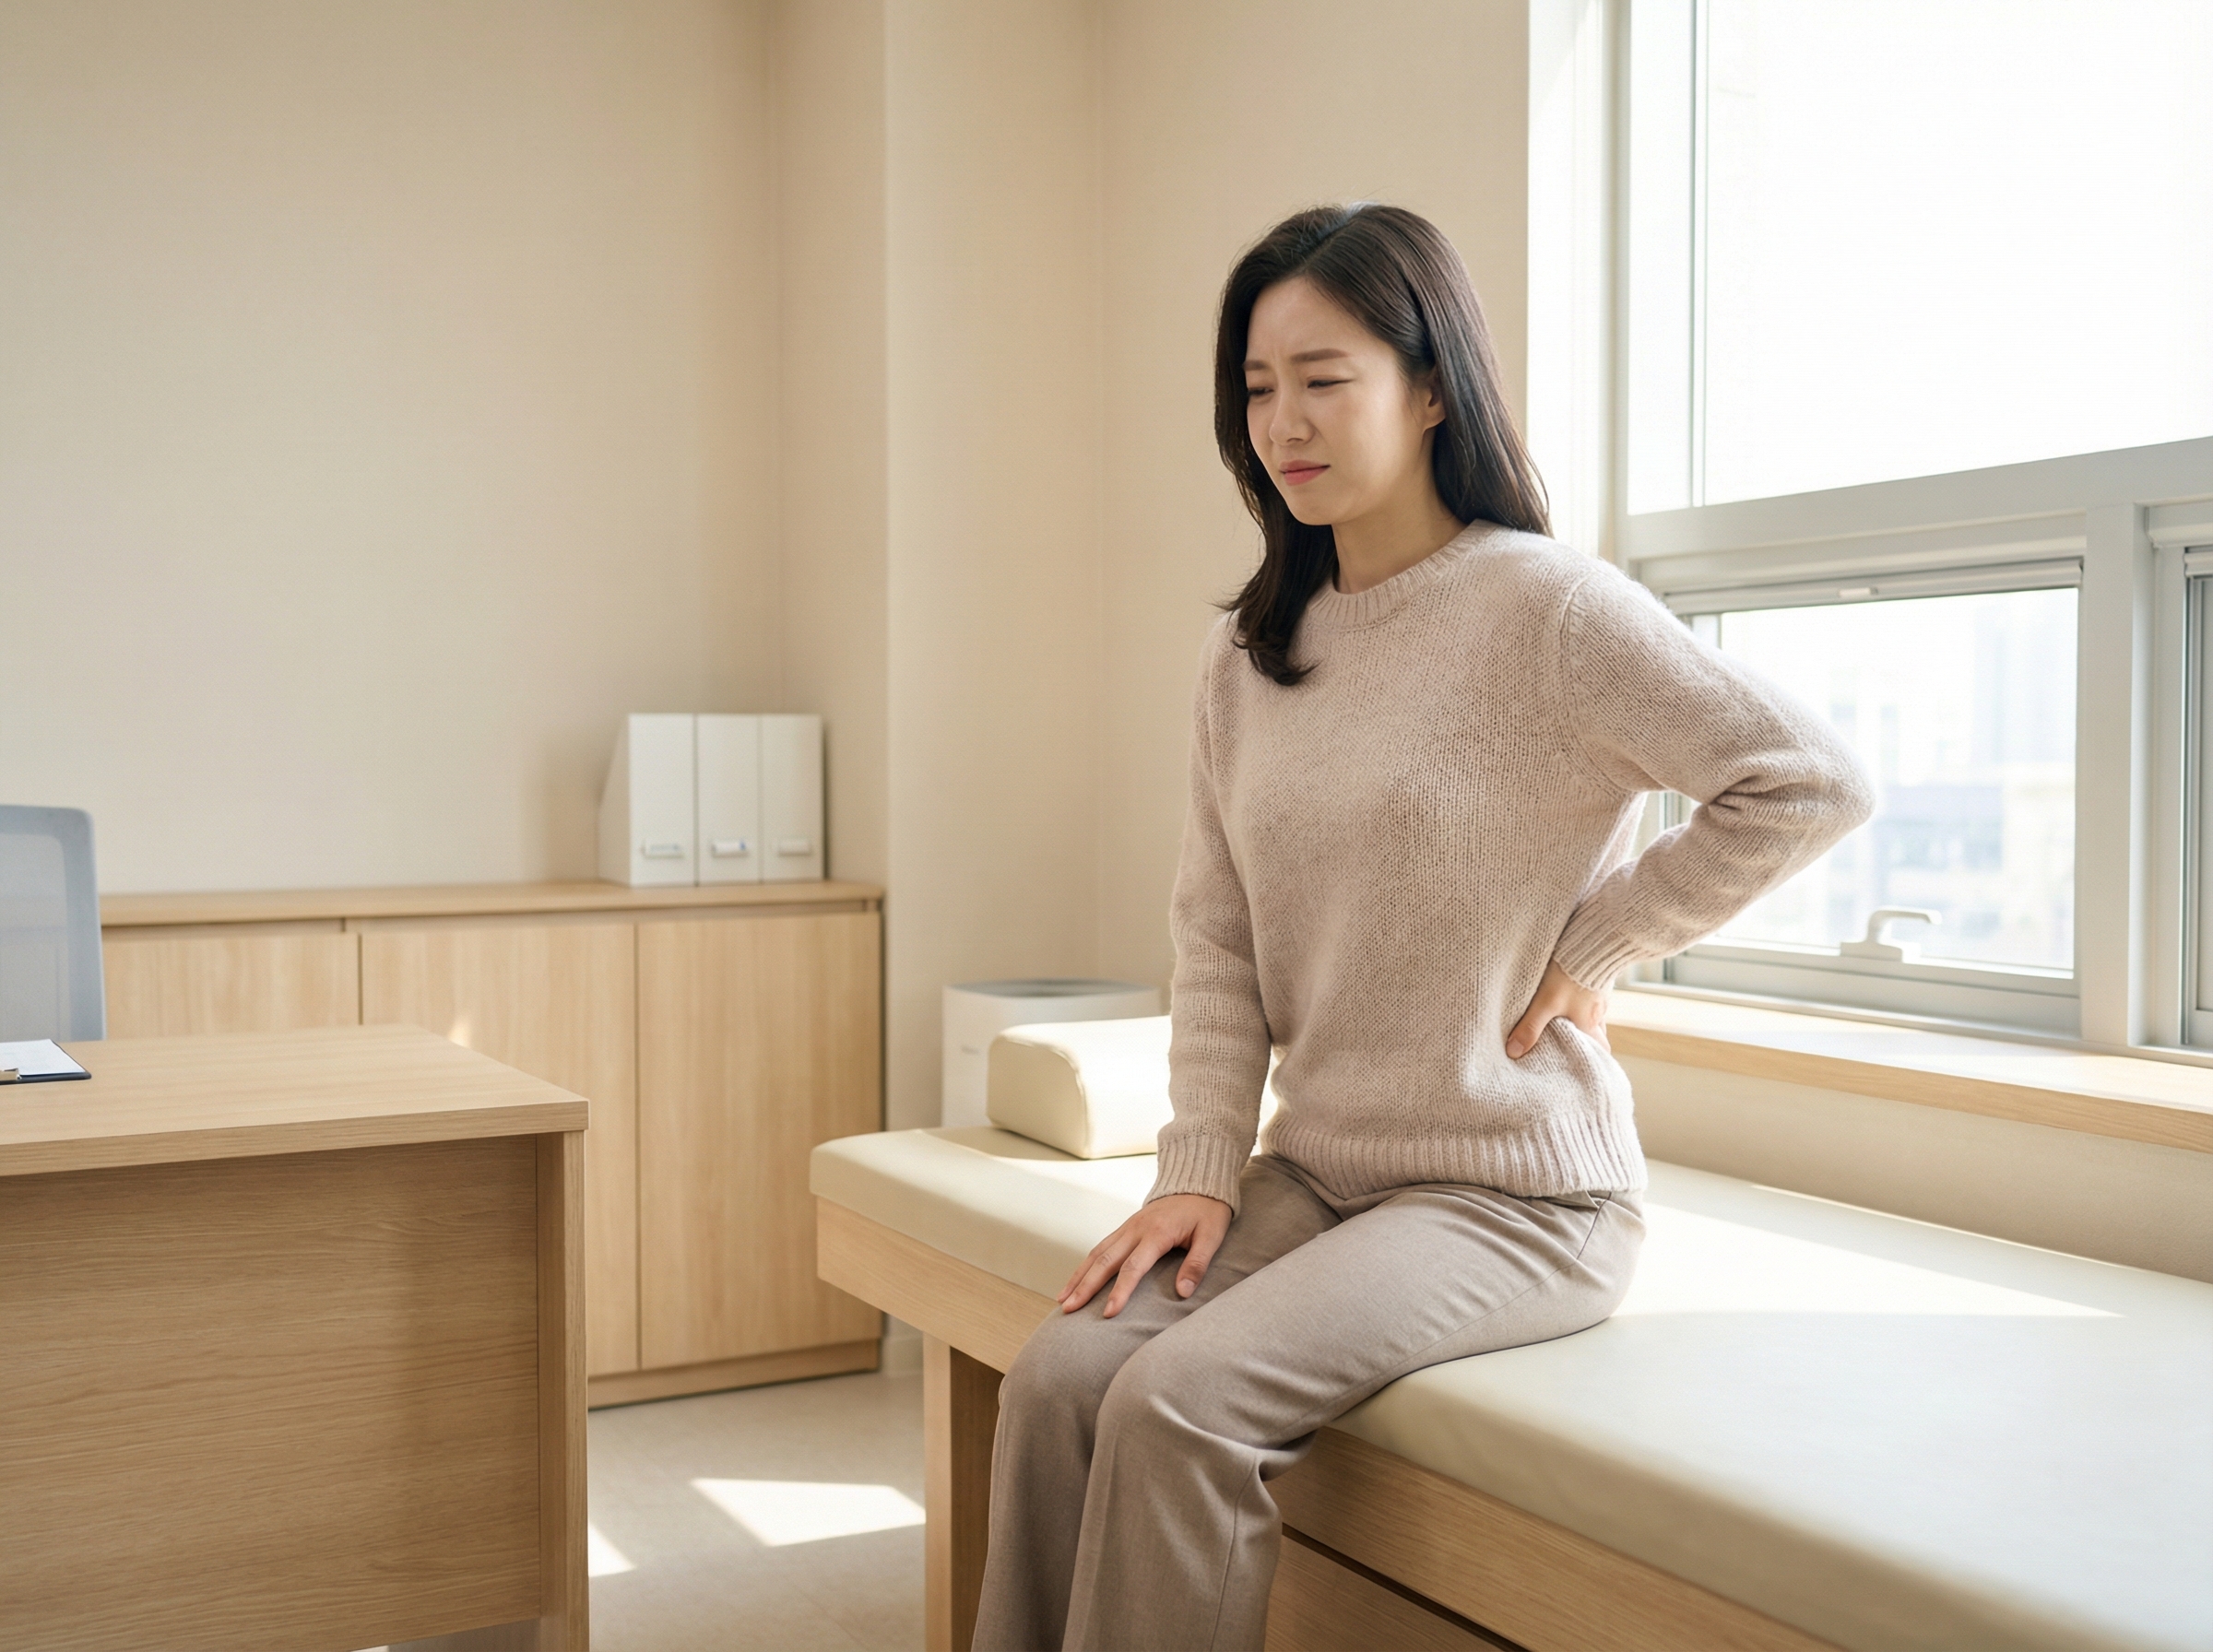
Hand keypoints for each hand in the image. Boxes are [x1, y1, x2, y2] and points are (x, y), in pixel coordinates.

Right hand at [1059, 1193, 1232, 1318]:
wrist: (1198, 1184)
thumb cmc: (1207, 1212)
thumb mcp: (1212, 1236)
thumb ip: (1197, 1264)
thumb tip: (1183, 1293)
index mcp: (1156, 1233)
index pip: (1133, 1267)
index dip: (1120, 1292)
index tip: (1108, 1314)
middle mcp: (1135, 1229)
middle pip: (1104, 1260)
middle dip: (1084, 1287)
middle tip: (1068, 1310)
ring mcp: (1127, 1227)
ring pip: (1096, 1253)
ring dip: (1078, 1276)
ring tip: (1062, 1299)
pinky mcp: (1126, 1228)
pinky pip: (1101, 1247)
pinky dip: (1085, 1265)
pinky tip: (1076, 1280)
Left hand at [1506, 959, 1608, 1059]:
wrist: (1592, 938)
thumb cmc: (1571, 972)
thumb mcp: (1546, 1002)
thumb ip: (1531, 1027)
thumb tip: (1514, 1052)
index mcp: (1591, 1023)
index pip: (1601, 1050)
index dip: (1596, 1059)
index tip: (1586, 1066)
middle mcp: (1599, 1011)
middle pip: (1597, 1033)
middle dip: (1585, 1039)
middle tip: (1568, 1044)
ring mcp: (1600, 993)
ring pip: (1591, 1012)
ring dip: (1580, 1017)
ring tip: (1561, 1019)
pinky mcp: (1596, 975)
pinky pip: (1589, 993)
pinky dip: (1579, 997)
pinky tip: (1566, 992)